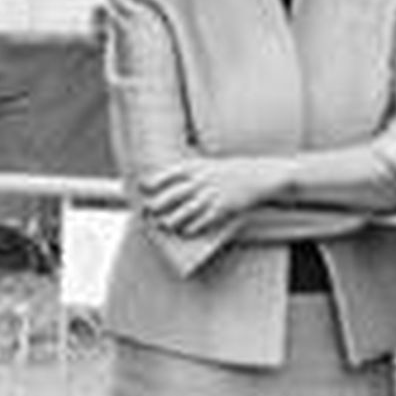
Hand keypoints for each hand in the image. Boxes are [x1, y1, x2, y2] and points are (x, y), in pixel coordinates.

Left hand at [138, 158, 280, 237]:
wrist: (254, 176)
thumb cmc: (224, 172)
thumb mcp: (204, 165)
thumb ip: (185, 174)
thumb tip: (164, 187)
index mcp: (194, 167)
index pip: (168, 174)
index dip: (153, 181)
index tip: (142, 188)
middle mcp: (201, 180)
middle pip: (174, 194)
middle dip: (159, 204)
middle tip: (149, 211)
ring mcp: (212, 194)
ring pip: (187, 209)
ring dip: (174, 219)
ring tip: (164, 225)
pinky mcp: (223, 207)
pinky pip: (205, 219)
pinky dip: (194, 226)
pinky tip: (185, 231)